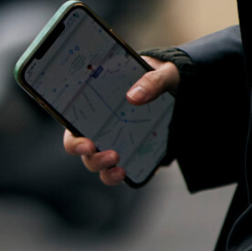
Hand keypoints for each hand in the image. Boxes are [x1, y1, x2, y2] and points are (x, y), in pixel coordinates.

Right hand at [62, 57, 179, 184]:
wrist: (179, 92)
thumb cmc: (160, 77)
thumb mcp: (163, 73)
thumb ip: (152, 80)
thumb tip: (133, 96)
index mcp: (96, 102)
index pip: (72, 123)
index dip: (74, 138)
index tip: (87, 143)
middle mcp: (99, 125)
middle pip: (82, 149)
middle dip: (92, 158)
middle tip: (109, 155)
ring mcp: (114, 142)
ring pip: (97, 164)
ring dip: (105, 171)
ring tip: (120, 168)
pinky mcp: (131, 156)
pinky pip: (118, 171)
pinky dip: (119, 177)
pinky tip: (128, 174)